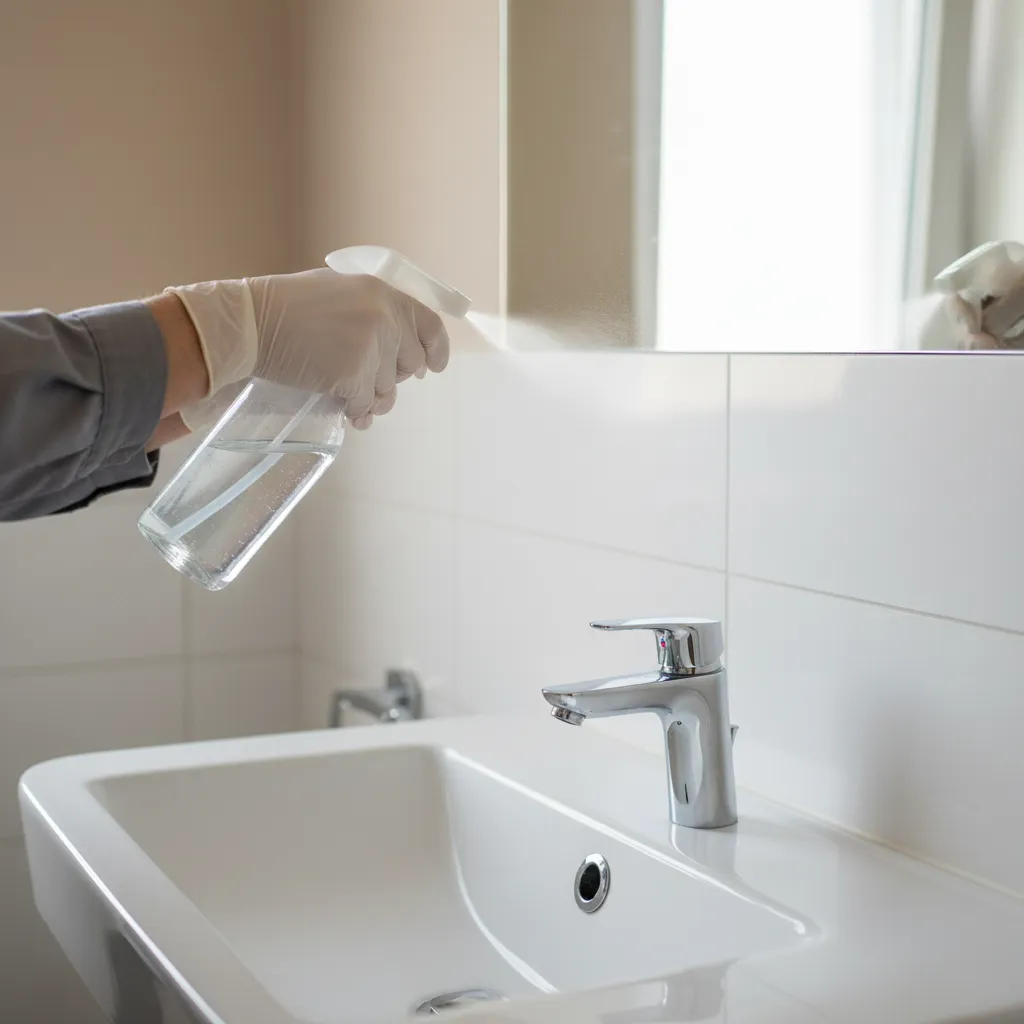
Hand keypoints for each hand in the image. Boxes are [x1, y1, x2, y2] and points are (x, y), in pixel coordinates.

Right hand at [167, 268, 448, 429]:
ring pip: (387, 390)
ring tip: (347, 393)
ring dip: (370, 398)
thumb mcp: (340, 293)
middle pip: (409, 365)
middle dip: (391, 379)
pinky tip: (343, 408)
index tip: (434, 368)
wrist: (252, 324)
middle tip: (366, 380)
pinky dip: (354, 410)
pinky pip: (364, 405)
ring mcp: (371, 348)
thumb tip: (401, 350)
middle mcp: (385, 318)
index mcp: (384, 294)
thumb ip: (375, 314)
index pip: (430, 326)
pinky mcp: (353, 376)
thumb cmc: (287, 308)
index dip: (436, 350)